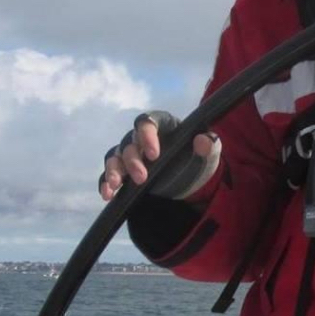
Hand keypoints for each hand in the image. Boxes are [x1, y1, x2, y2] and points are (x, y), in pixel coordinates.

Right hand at [99, 111, 220, 201]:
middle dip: (132, 160)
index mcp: (163, 125)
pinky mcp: (124, 172)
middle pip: (129, 142)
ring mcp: (131, 154)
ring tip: (116, 185)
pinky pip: (108, 174)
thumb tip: (203, 140)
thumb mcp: (210, 154)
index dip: (147, 134)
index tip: (154, 154)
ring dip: (114, 170)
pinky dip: (105, 183)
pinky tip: (107, 194)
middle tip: (142, 178)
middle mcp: (142, 137)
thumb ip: (209, 146)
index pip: (149, 121)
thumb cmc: (199, 159)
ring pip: (115, 156)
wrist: (191, 181)